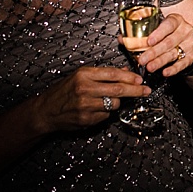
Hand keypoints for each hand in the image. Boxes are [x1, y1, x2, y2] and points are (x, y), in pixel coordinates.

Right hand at [31, 66, 147, 132]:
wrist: (46, 110)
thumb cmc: (64, 91)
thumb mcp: (81, 76)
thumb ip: (103, 74)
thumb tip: (126, 72)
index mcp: (84, 75)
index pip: (114, 74)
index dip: (130, 77)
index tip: (140, 79)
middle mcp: (85, 89)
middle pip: (119, 90)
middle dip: (136, 90)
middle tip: (146, 91)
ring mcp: (86, 105)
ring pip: (115, 103)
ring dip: (117, 102)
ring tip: (107, 99)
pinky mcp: (87, 119)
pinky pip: (106, 115)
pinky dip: (106, 112)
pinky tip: (96, 109)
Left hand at [142, 12, 192, 77]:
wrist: (186, 42)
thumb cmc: (169, 34)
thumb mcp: (158, 30)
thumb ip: (141, 34)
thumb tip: (122, 39)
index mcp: (176, 20)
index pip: (169, 24)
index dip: (159, 33)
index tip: (149, 41)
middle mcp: (185, 31)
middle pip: (169, 42)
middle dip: (154, 52)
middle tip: (142, 59)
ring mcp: (190, 44)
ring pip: (174, 53)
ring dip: (160, 61)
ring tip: (150, 67)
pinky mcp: (192, 56)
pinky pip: (182, 63)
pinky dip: (173, 69)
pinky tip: (165, 72)